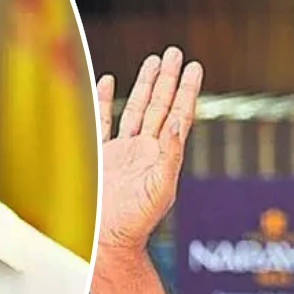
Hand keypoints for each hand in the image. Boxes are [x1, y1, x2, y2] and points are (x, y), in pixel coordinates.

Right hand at [96, 46, 202, 251]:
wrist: (105, 240)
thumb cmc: (136, 221)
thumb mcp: (161, 188)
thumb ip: (170, 154)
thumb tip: (178, 121)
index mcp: (162, 155)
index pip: (178, 114)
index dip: (186, 91)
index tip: (194, 66)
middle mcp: (144, 149)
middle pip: (159, 105)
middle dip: (167, 79)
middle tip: (174, 53)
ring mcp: (122, 151)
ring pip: (136, 108)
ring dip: (144, 84)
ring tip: (154, 60)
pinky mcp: (99, 155)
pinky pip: (102, 121)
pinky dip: (103, 101)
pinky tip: (108, 81)